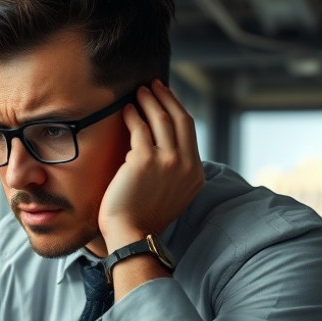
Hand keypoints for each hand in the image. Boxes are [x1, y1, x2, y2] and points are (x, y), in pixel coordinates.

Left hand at [99, 79, 203, 250]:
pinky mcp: (144, 160)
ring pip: (160, 120)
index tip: (166, 98)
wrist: (132, 235)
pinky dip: (132, 115)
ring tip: (139, 91)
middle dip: (166, 98)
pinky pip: (138, 129)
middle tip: (153, 84)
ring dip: (149, 101)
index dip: (177, 110)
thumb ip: (174, 171)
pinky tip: (126, 110)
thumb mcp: (172, 194)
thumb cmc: (143, 217)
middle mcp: (186, 165)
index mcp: (195, 173)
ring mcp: (167, 161)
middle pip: (179, 119)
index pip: (189, 131)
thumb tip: (164, 147)